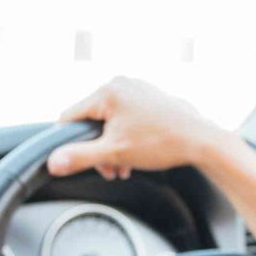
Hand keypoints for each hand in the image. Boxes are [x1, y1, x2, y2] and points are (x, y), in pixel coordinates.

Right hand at [47, 75, 224, 181]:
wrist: (202, 141)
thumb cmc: (162, 142)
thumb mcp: (114, 153)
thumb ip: (80, 157)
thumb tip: (53, 162)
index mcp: (108, 91)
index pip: (70, 117)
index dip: (71, 143)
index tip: (82, 162)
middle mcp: (122, 84)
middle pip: (93, 122)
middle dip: (99, 150)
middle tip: (112, 171)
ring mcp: (139, 89)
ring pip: (111, 123)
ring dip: (114, 148)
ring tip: (125, 167)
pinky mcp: (151, 98)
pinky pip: (128, 118)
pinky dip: (128, 138)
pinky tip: (136, 156)